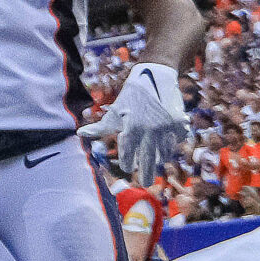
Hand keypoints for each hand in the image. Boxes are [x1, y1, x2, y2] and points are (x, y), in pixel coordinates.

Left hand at [81, 61, 189, 183]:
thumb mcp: (114, 112)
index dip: (126, 164)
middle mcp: (149, 130)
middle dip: (146, 175)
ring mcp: (166, 128)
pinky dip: (170, 145)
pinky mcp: (179, 124)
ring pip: (163, 153)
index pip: (127, 156)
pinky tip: (165, 144)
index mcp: (131, 128)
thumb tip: (80, 134)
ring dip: (158, 159)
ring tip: (154, 161)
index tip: (127, 168)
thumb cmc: (130, 97)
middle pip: (147, 161)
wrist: (155, 76)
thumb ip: (100, 127)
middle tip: (145, 184)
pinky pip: (175, 142)